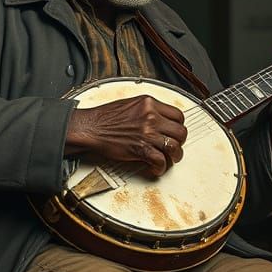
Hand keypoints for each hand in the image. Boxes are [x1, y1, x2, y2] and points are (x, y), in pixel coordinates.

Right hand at [65, 95, 186, 177]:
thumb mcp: (131, 104)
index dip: (179, 126)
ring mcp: (147, 133)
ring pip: (174, 147)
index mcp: (149, 104)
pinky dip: (160, 167)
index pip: (178, 115)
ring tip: (170, 159)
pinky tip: (156, 168)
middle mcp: (151, 117)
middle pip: (180, 131)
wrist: (90, 128)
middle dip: (180, 142)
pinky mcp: (141, 148)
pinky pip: (160, 161)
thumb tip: (160, 118)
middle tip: (174, 147)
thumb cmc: (105, 117)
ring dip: (175, 156)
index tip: (175, 132)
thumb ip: (148, 109)